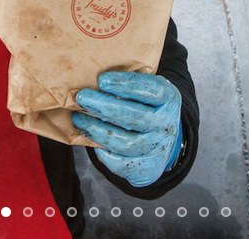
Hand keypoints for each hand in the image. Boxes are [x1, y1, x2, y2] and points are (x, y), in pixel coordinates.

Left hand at [72, 71, 182, 187]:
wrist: (161, 140)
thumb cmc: (145, 106)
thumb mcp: (144, 89)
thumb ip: (126, 84)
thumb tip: (93, 80)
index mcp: (169, 98)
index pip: (152, 89)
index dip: (126, 84)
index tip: (102, 80)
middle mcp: (167, 125)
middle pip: (135, 117)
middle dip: (104, 107)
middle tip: (82, 98)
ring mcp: (158, 149)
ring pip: (126, 143)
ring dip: (97, 130)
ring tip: (79, 119)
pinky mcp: (148, 169)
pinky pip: (122, 164)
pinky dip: (103, 153)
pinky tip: (92, 139)